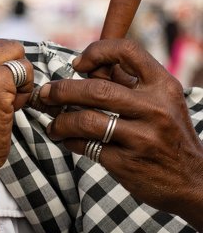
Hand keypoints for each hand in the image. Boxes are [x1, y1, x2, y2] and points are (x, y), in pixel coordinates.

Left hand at [40, 39, 202, 226]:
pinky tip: (67, 140)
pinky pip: (86, 146)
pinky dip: (69, 141)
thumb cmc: (168, 135)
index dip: (96, 51)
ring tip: (53, 124)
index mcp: (163, 86)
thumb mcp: (160, 102)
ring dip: (60, 121)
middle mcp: (155, 109)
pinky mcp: (127, 163)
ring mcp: (142, 138)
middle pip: (95, 90)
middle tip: (46, 95)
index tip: (77, 65)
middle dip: (61, 91)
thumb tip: (86, 66)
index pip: (127, 50)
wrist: (194, 181)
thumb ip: (127, 82)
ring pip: (85, 120)